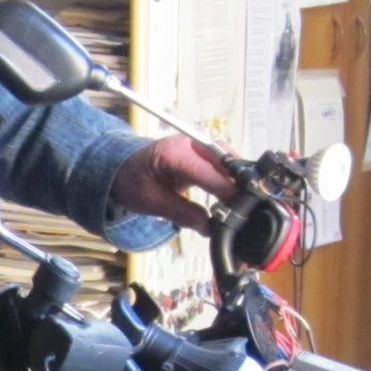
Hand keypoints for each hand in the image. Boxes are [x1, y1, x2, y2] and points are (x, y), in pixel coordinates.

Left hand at [112, 136, 239, 231]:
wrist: (120, 167)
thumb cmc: (131, 181)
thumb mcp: (151, 202)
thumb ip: (182, 213)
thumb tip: (209, 227)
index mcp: (173, 153)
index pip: (208, 171)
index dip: (226, 190)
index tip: (239, 209)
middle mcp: (189, 143)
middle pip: (225, 159)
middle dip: (239, 183)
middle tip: (250, 207)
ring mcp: (196, 145)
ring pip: (228, 157)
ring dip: (239, 178)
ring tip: (246, 202)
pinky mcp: (201, 151)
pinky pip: (223, 160)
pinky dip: (232, 176)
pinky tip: (238, 193)